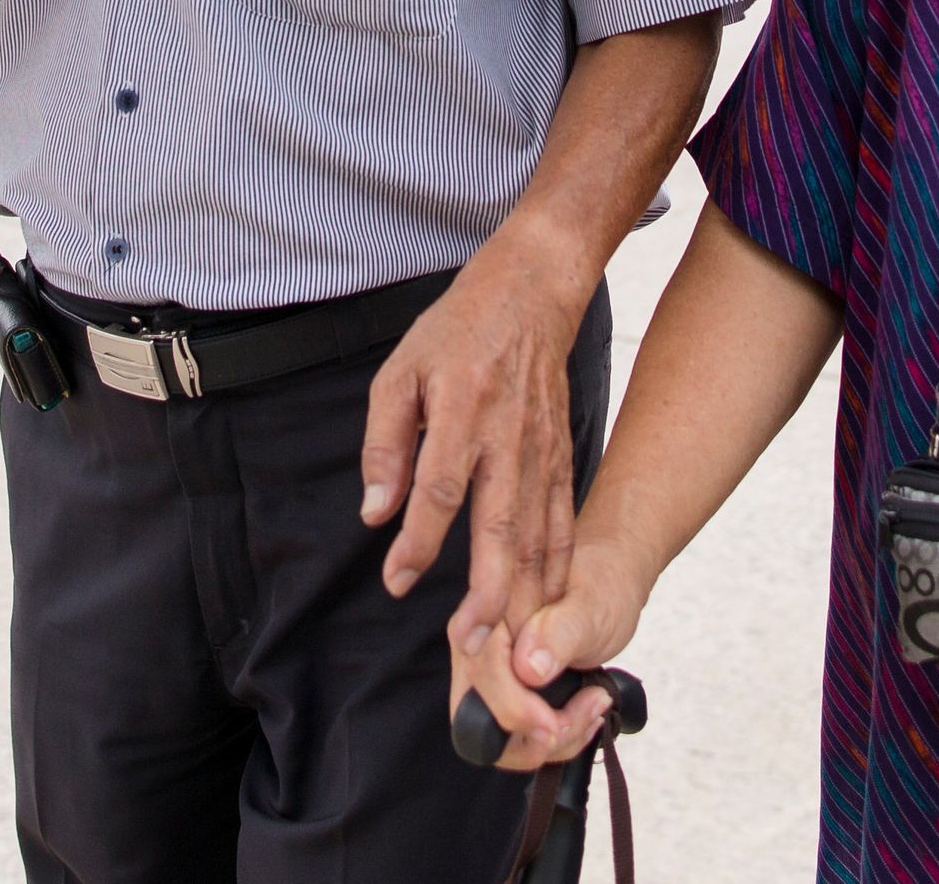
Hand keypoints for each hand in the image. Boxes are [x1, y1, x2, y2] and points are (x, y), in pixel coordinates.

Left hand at [359, 238, 587, 628]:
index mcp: (461, 411)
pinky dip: (557, 566)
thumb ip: (385, 443)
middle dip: (486, 591)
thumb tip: (375, 512)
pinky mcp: (562, 455)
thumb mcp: (400, 372)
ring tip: (506, 642)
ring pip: (537, 534)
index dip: (418, 542)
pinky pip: (563, 519)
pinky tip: (548, 601)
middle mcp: (507, 437)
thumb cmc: (457, 332)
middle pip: (500, 525)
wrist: (531, 295)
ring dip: (522, 593)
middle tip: (469, 643)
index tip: (397, 580)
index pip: (439, 490)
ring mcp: (542, 450)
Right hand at [447, 540, 647, 770]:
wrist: (607, 583)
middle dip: (533, 733)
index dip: (513, 706)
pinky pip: (520, 740)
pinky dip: (558, 739)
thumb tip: (527, 668)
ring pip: (498, 741)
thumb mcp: (592, 603)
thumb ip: (560, 630)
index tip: (554, 723)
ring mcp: (491, 679)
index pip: (481, 673)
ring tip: (595, 705)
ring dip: (551, 741)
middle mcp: (477, 649)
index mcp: (487, 615)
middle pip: (478, 719)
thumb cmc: (599, 582)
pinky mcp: (510, 698)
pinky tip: (588, 713)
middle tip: (589, 709)